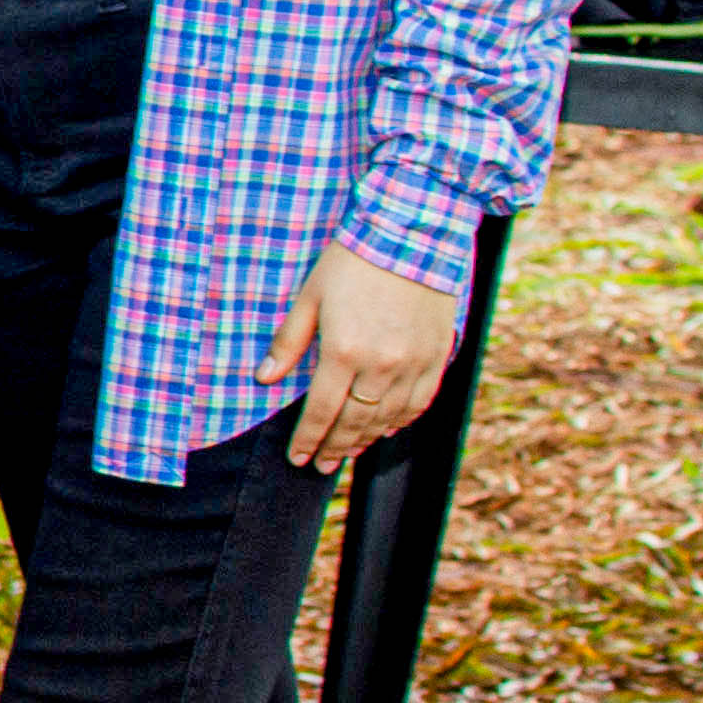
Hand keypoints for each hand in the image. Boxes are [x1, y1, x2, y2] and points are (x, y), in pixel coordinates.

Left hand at [260, 241, 460, 470]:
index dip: (307, 439)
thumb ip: (289, 342)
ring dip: (365, 440)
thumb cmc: (352, 262)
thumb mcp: (309, 297)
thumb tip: (264, 379)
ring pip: (387, 418)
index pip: (320, 411)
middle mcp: (381, 366)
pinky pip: (420, 402)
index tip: (298, 458)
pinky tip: (386, 429)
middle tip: (321, 466)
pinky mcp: (438, 357)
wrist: (412, 236)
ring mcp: (413, 364)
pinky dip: (400, 421)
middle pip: (354, 422)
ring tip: (348, 452)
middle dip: (334, 447)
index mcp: (344, 352)